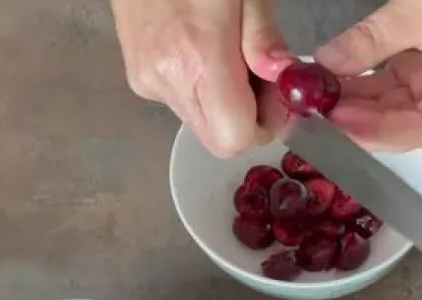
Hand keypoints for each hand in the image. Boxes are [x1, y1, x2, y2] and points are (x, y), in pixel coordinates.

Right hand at [110, 0, 294, 156]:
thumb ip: (264, 37)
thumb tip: (284, 78)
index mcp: (197, 59)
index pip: (235, 139)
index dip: (267, 125)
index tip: (280, 94)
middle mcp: (166, 81)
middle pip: (218, 140)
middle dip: (250, 118)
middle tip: (263, 77)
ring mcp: (146, 81)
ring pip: (202, 124)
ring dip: (228, 105)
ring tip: (233, 55)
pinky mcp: (137, 75)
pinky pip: (184, 103)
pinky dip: (205, 90)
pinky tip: (207, 52)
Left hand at [314, 0, 421, 151]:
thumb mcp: (420, 8)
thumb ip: (373, 39)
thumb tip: (327, 63)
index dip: (381, 130)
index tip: (340, 122)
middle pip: (405, 123)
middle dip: (360, 121)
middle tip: (318, 116)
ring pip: (390, 107)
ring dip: (353, 105)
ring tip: (317, 102)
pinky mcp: (420, 69)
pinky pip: (386, 86)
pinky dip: (358, 87)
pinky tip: (329, 86)